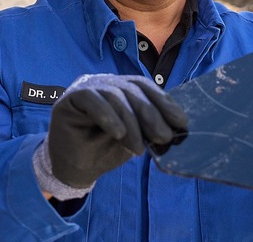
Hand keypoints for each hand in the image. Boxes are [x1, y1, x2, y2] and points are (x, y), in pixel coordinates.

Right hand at [47, 74, 187, 188]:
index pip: (145, 87)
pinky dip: (107, 116)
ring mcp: (88, 86)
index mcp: (122, 88)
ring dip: (130, 123)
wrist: (74, 169)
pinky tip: (118, 134)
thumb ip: (149, 127)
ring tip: (138, 148)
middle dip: (151, 115)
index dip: (164, 102)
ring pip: (115, 96)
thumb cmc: (104, 151)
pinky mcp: (71, 96)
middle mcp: (105, 82)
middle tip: (163, 138)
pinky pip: (92, 100)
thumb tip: (176, 124)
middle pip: (132, 90)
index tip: (181, 122)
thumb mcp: (133, 138)